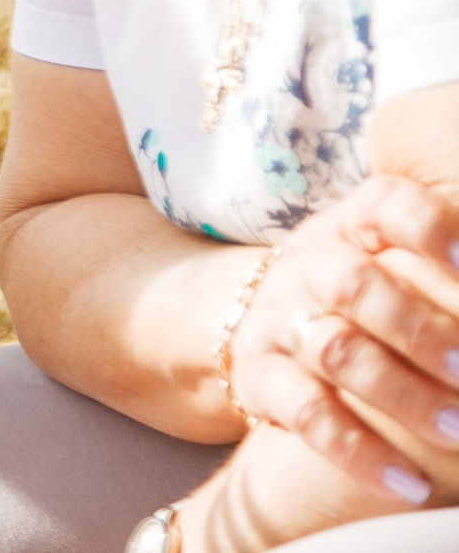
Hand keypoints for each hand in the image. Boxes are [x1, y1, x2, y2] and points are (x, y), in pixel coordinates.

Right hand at [229, 173, 458, 503]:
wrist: (252, 318)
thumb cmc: (356, 292)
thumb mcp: (387, 258)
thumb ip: (443, 273)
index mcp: (353, 226)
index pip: (388, 208)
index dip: (431, 230)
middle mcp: (310, 265)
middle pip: (355, 285)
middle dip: (419, 329)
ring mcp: (279, 320)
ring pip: (335, 351)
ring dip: (401, 394)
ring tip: (457, 431)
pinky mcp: (260, 377)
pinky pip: (305, 413)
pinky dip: (358, 451)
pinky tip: (409, 483)